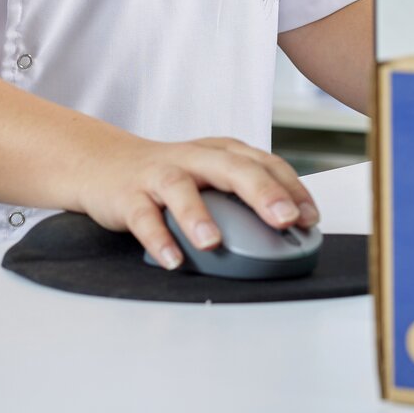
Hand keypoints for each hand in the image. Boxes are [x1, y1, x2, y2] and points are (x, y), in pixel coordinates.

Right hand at [75, 135, 318, 269]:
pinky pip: (143, 217)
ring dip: (197, 215)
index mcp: (221, 152)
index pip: (264, 163)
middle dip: (262, 193)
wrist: (104, 163)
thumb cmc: (169, 176)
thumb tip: (291, 231)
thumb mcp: (211, 176)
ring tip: (213, 243)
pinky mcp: (129, 196)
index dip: (290, 188)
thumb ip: (244, 196)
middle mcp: (194, 159)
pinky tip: (172, 259)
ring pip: (180, 189)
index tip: (310, 216)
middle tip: (285, 220)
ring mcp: (159, 175)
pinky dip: (158, 238)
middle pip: (232, 168)